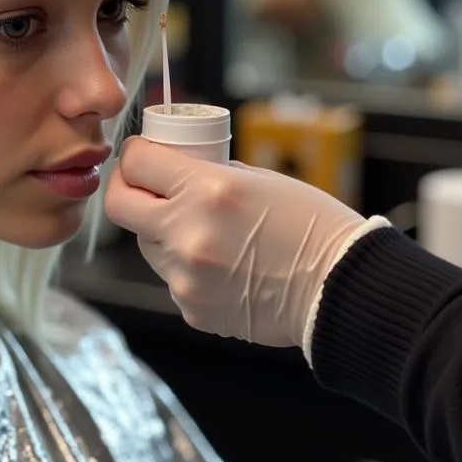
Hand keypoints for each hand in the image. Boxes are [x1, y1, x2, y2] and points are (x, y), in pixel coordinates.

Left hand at [104, 138, 371, 348]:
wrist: (342, 291)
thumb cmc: (312, 228)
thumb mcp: (260, 179)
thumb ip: (209, 174)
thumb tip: (175, 168)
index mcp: (207, 190)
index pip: (136, 162)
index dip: (134, 154)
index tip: (141, 154)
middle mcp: (188, 232)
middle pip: (120, 205)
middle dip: (126, 189)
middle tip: (142, 185)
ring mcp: (185, 275)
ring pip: (147, 244)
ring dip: (161, 231)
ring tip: (203, 231)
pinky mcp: (191, 307)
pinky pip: (172, 278)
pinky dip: (186, 268)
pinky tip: (223, 266)